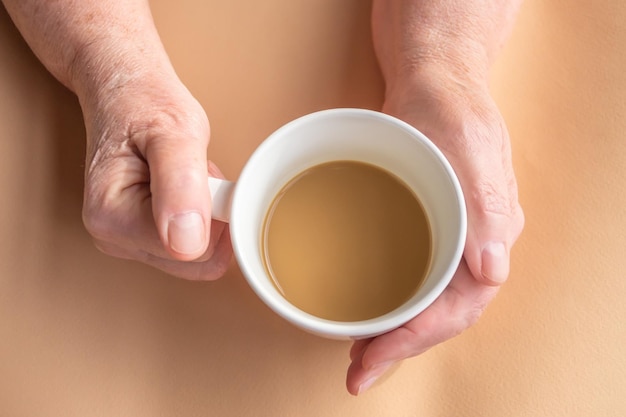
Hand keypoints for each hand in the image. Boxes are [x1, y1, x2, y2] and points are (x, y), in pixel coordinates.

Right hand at [80, 73, 232, 279]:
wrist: (124, 91)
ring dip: (207, 216)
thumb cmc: (144, 103)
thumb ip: (181, 186)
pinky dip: (200, 216)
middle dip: (211, 218)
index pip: (195, 251)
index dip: (216, 216)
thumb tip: (187, 244)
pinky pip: (190, 244)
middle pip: (196, 259)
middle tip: (197, 175)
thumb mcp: (174, 132)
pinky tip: (186, 187)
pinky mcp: (141, 236)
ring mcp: (126, 240)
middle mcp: (113, 237)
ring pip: (196, 254)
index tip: (208, 178)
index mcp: (113, 217)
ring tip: (189, 177)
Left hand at [346, 72, 524, 394]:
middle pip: (440, 313)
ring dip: (393, 332)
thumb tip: (492, 271)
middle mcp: (471, 244)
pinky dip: (390, 303)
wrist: (434, 81)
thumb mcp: (466, 145)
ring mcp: (448, 238)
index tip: (377, 354)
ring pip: (425, 301)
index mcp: (489, 232)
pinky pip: (412, 279)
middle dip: (399, 346)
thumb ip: (484, 205)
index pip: (459, 304)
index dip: (418, 335)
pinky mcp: (426, 228)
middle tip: (358, 370)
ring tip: (358, 354)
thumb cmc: (449, 107)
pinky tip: (366, 312)